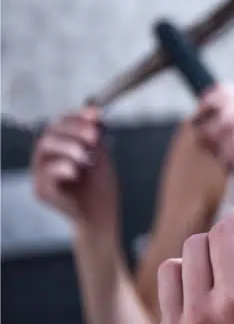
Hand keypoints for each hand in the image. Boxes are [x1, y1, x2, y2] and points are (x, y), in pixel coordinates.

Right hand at [31, 107, 118, 234]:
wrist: (102, 213)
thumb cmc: (99, 184)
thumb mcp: (99, 154)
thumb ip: (95, 134)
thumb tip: (95, 111)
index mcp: (58, 148)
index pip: (60, 124)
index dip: (76, 117)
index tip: (96, 115)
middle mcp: (46, 159)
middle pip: (50, 133)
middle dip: (73, 130)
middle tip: (94, 137)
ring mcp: (41, 175)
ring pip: (44, 149)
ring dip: (68, 147)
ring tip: (86, 156)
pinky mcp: (43, 191)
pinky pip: (47, 174)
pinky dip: (63, 168)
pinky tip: (77, 171)